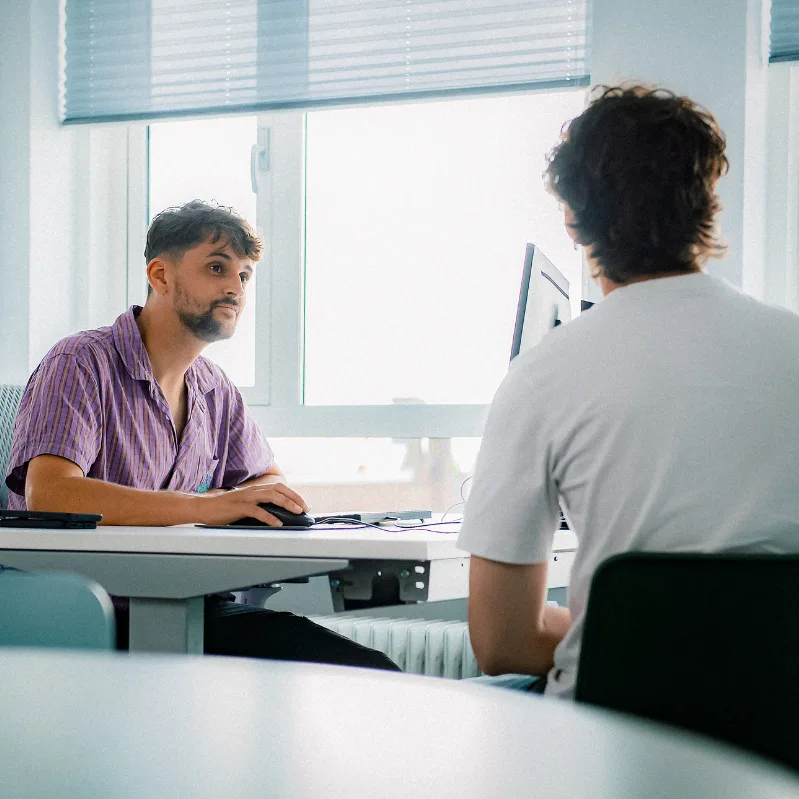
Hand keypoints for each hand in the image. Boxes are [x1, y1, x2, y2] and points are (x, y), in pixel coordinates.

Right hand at [193, 483, 308, 526]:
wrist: (204, 508)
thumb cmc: (225, 509)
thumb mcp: (246, 506)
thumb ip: (259, 508)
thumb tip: (277, 516)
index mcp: (255, 490)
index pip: (279, 488)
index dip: (293, 494)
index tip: (303, 504)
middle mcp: (253, 491)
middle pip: (279, 489)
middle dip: (295, 497)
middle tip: (305, 508)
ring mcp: (246, 498)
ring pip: (271, 497)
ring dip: (287, 503)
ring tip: (297, 511)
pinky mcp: (239, 507)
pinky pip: (257, 511)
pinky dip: (269, 517)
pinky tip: (277, 523)